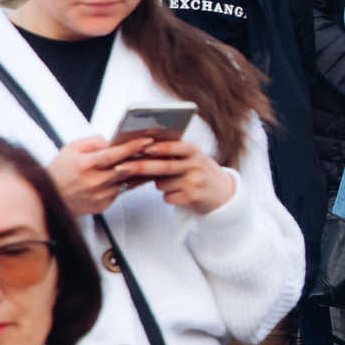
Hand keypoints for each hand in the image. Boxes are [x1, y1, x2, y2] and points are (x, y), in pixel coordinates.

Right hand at [44, 136, 166, 218]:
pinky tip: (132, 176)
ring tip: (150, 161)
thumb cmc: (60, 171)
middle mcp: (93, 181)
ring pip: (126, 182)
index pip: (113, 155)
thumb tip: (113, 141)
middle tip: (157, 149)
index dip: (132, 147)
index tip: (148, 140)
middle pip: (125, 169)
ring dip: (139, 172)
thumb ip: (93, 142)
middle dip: (142, 159)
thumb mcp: (71, 149)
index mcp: (84, 165)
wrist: (49, 199)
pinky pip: (120, 192)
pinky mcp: (102, 206)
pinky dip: (126, 183)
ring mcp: (98, 196)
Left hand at [121, 137, 237, 214]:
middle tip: (121, 168)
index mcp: (195, 151)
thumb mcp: (193, 158)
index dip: (160, 147)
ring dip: (159, 184)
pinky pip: (167, 197)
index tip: (142, 147)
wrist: (224, 193)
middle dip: (140, 167)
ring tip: (173, 183)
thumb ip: (172, 154)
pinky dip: (168, 196)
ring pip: (162, 184)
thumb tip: (141, 151)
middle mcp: (196, 165)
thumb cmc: (200, 172)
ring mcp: (195, 182)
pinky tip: (180, 194)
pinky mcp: (192, 198)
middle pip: (163, 166)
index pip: (176, 147)